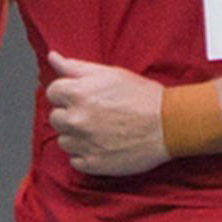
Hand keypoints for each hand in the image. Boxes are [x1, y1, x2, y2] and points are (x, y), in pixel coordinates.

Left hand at [40, 55, 177, 179]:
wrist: (168, 124)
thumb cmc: (142, 97)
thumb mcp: (110, 73)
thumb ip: (76, 67)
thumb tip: (53, 58)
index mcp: (78, 93)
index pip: (53, 92)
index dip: (67, 93)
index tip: (83, 97)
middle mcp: (76, 119)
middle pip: (56, 118)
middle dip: (70, 114)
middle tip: (94, 113)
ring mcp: (84, 144)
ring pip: (64, 140)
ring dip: (77, 136)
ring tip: (100, 130)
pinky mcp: (93, 164)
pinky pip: (75, 160)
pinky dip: (85, 154)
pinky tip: (103, 145)